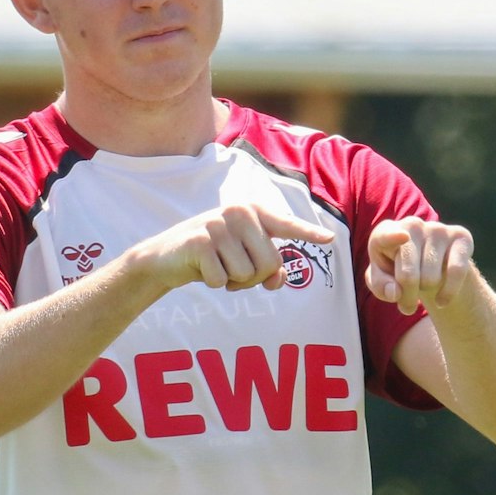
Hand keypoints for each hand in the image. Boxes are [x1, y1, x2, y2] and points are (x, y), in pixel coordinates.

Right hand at [137, 204, 334, 292]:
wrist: (165, 257)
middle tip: (233, 270)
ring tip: (217, 266)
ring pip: (247, 274)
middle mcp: (238, 212)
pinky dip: (213, 283)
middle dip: (254, 278)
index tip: (330, 238)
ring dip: (233, 281)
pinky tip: (201, 269)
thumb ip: (267, 268)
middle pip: (270, 263)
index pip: (286, 224)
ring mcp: (218, 225)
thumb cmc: (211, 255)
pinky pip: (222, 279)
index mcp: (253, 211)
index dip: (308, 232)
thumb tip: (278, 281)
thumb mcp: (241, 258)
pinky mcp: (200, 242)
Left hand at [367, 217, 476, 313]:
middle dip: (407, 296)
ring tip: (424, 287)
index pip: (385, 235)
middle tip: (407, 304)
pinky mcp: (461, 236)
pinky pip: (456, 271)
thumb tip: (395, 292)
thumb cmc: (400, 272)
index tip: (403, 237)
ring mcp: (437, 229)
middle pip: (408, 275)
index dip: (392, 237)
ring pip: (431, 278)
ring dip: (427, 292)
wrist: (432, 266)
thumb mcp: (383, 283)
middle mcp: (411, 225)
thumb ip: (381, 287)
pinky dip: (448, 293)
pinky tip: (442, 301)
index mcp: (386, 232)